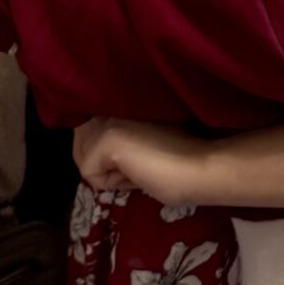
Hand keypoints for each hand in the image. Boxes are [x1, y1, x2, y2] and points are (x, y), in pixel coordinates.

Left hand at [73, 118, 210, 206]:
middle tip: (139, 165)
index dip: (107, 152)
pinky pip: (90, 174)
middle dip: (103, 164)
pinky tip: (138, 175)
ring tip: (139, 169)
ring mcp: (107, 120)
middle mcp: (111, 105)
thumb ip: (122, 138)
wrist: (202, 168)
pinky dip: (111, 183)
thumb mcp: (144, 143)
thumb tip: (103, 155)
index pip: (90, 129)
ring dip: (108, 173)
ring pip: (83, 159)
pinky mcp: (106, 139)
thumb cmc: (182, 161)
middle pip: (81, 144)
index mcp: (121, 101)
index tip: (138, 158)